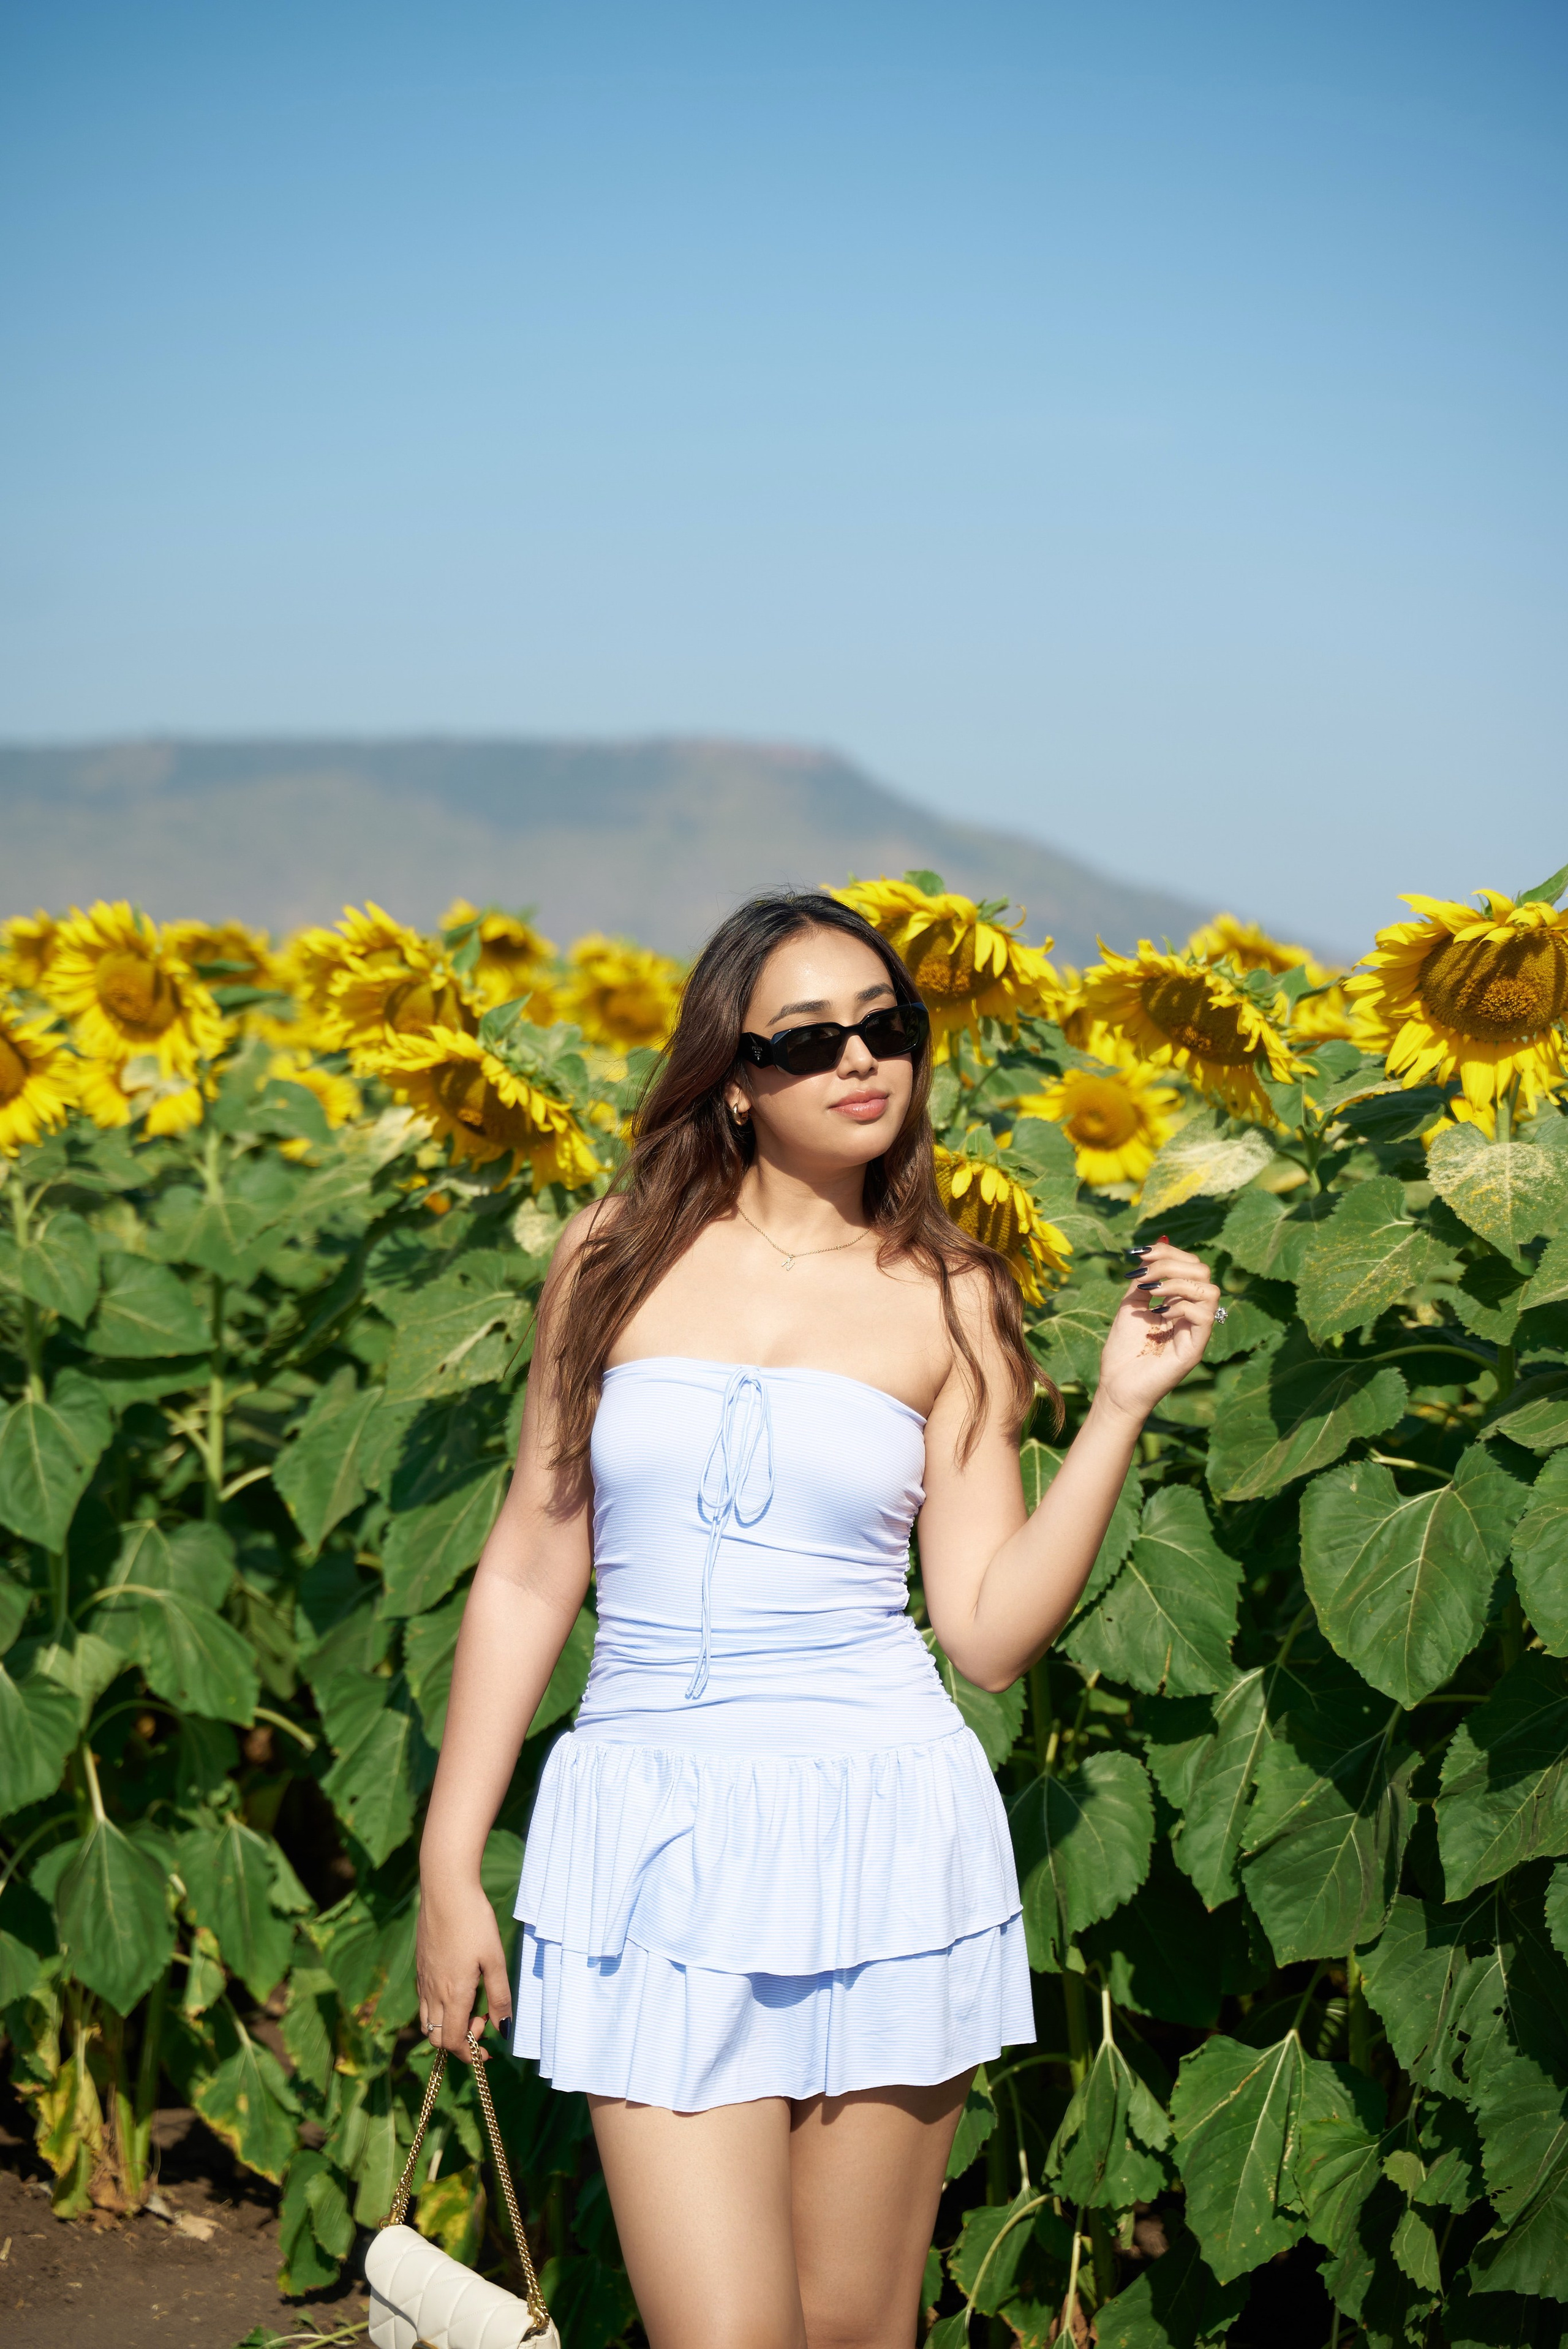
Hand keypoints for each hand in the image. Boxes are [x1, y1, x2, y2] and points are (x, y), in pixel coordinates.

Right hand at [415, 1875, 512, 2060]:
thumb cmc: (474, 1922)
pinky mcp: (420, 1966)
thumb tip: (503, 2029)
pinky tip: (457, 1987)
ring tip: (470, 2004)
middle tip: (481, 2019)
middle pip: (436, 2037)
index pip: (453, 2042)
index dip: (469, 2053)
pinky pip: (424, 2001)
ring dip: (447, 2025)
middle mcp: (432, 1992)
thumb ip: (500, 1996)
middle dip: (459, 2040)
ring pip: (427, 2021)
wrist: (445, 1890)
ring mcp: (423, 1979)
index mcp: (453, 1994)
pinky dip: (439, 2008)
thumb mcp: (495, 1959)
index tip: (487, 2047)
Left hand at [1094, 1240, 1220, 1423]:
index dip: (1168, 1253)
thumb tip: (1155, 1246)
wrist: (1116, 1386)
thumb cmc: (1123, 1350)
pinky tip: (1160, 1315)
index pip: (1190, 1265)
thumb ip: (1145, 1278)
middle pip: (1203, 1271)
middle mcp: (1193, 1315)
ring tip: (1151, 1293)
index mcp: (1181, 1303)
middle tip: (1144, 1277)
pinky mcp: (1195, 1348)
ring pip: (1210, 1290)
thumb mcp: (1131, 1305)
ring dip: (1176, 1283)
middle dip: (1171, 1263)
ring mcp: (1197, 1332)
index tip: (1140, 1254)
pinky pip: (1204, 1315)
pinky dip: (1180, 1306)